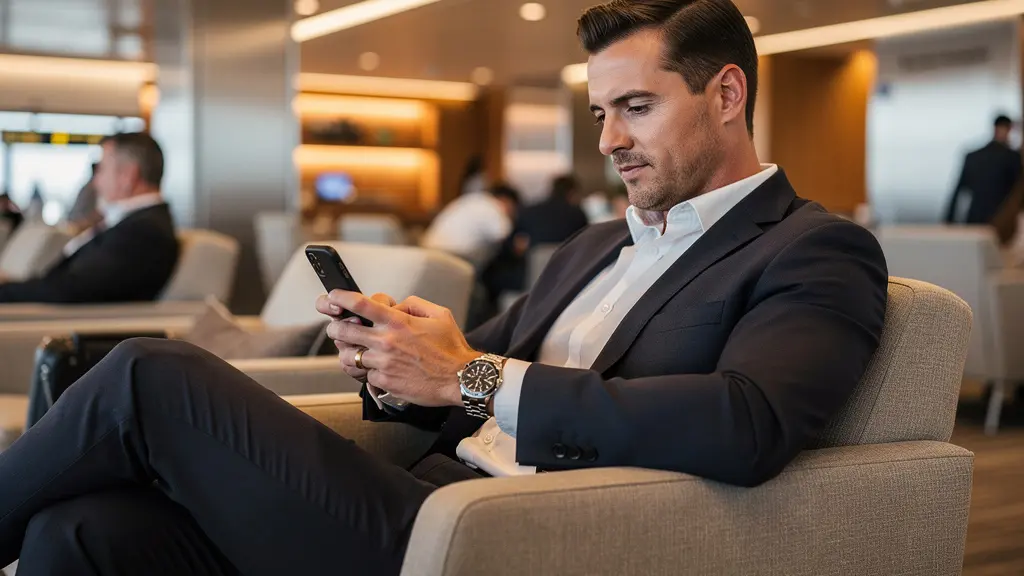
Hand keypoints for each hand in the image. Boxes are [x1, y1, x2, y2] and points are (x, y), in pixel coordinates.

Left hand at [323, 292, 479, 406]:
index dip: (340, 297)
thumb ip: (413, 304)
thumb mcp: (439, 315)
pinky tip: (378, 369)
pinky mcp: (384, 381)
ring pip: (348, 356)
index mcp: (398, 321)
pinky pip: (365, 375)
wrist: (460, 379)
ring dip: (349, 352)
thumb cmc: (451, 349)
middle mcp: (386, 341)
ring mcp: (383, 363)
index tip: (332, 296)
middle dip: (335, 327)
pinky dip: (368, 371)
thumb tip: (395, 305)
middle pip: (343, 330)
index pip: (360, 304)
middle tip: (337, 327)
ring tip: (355, 351)